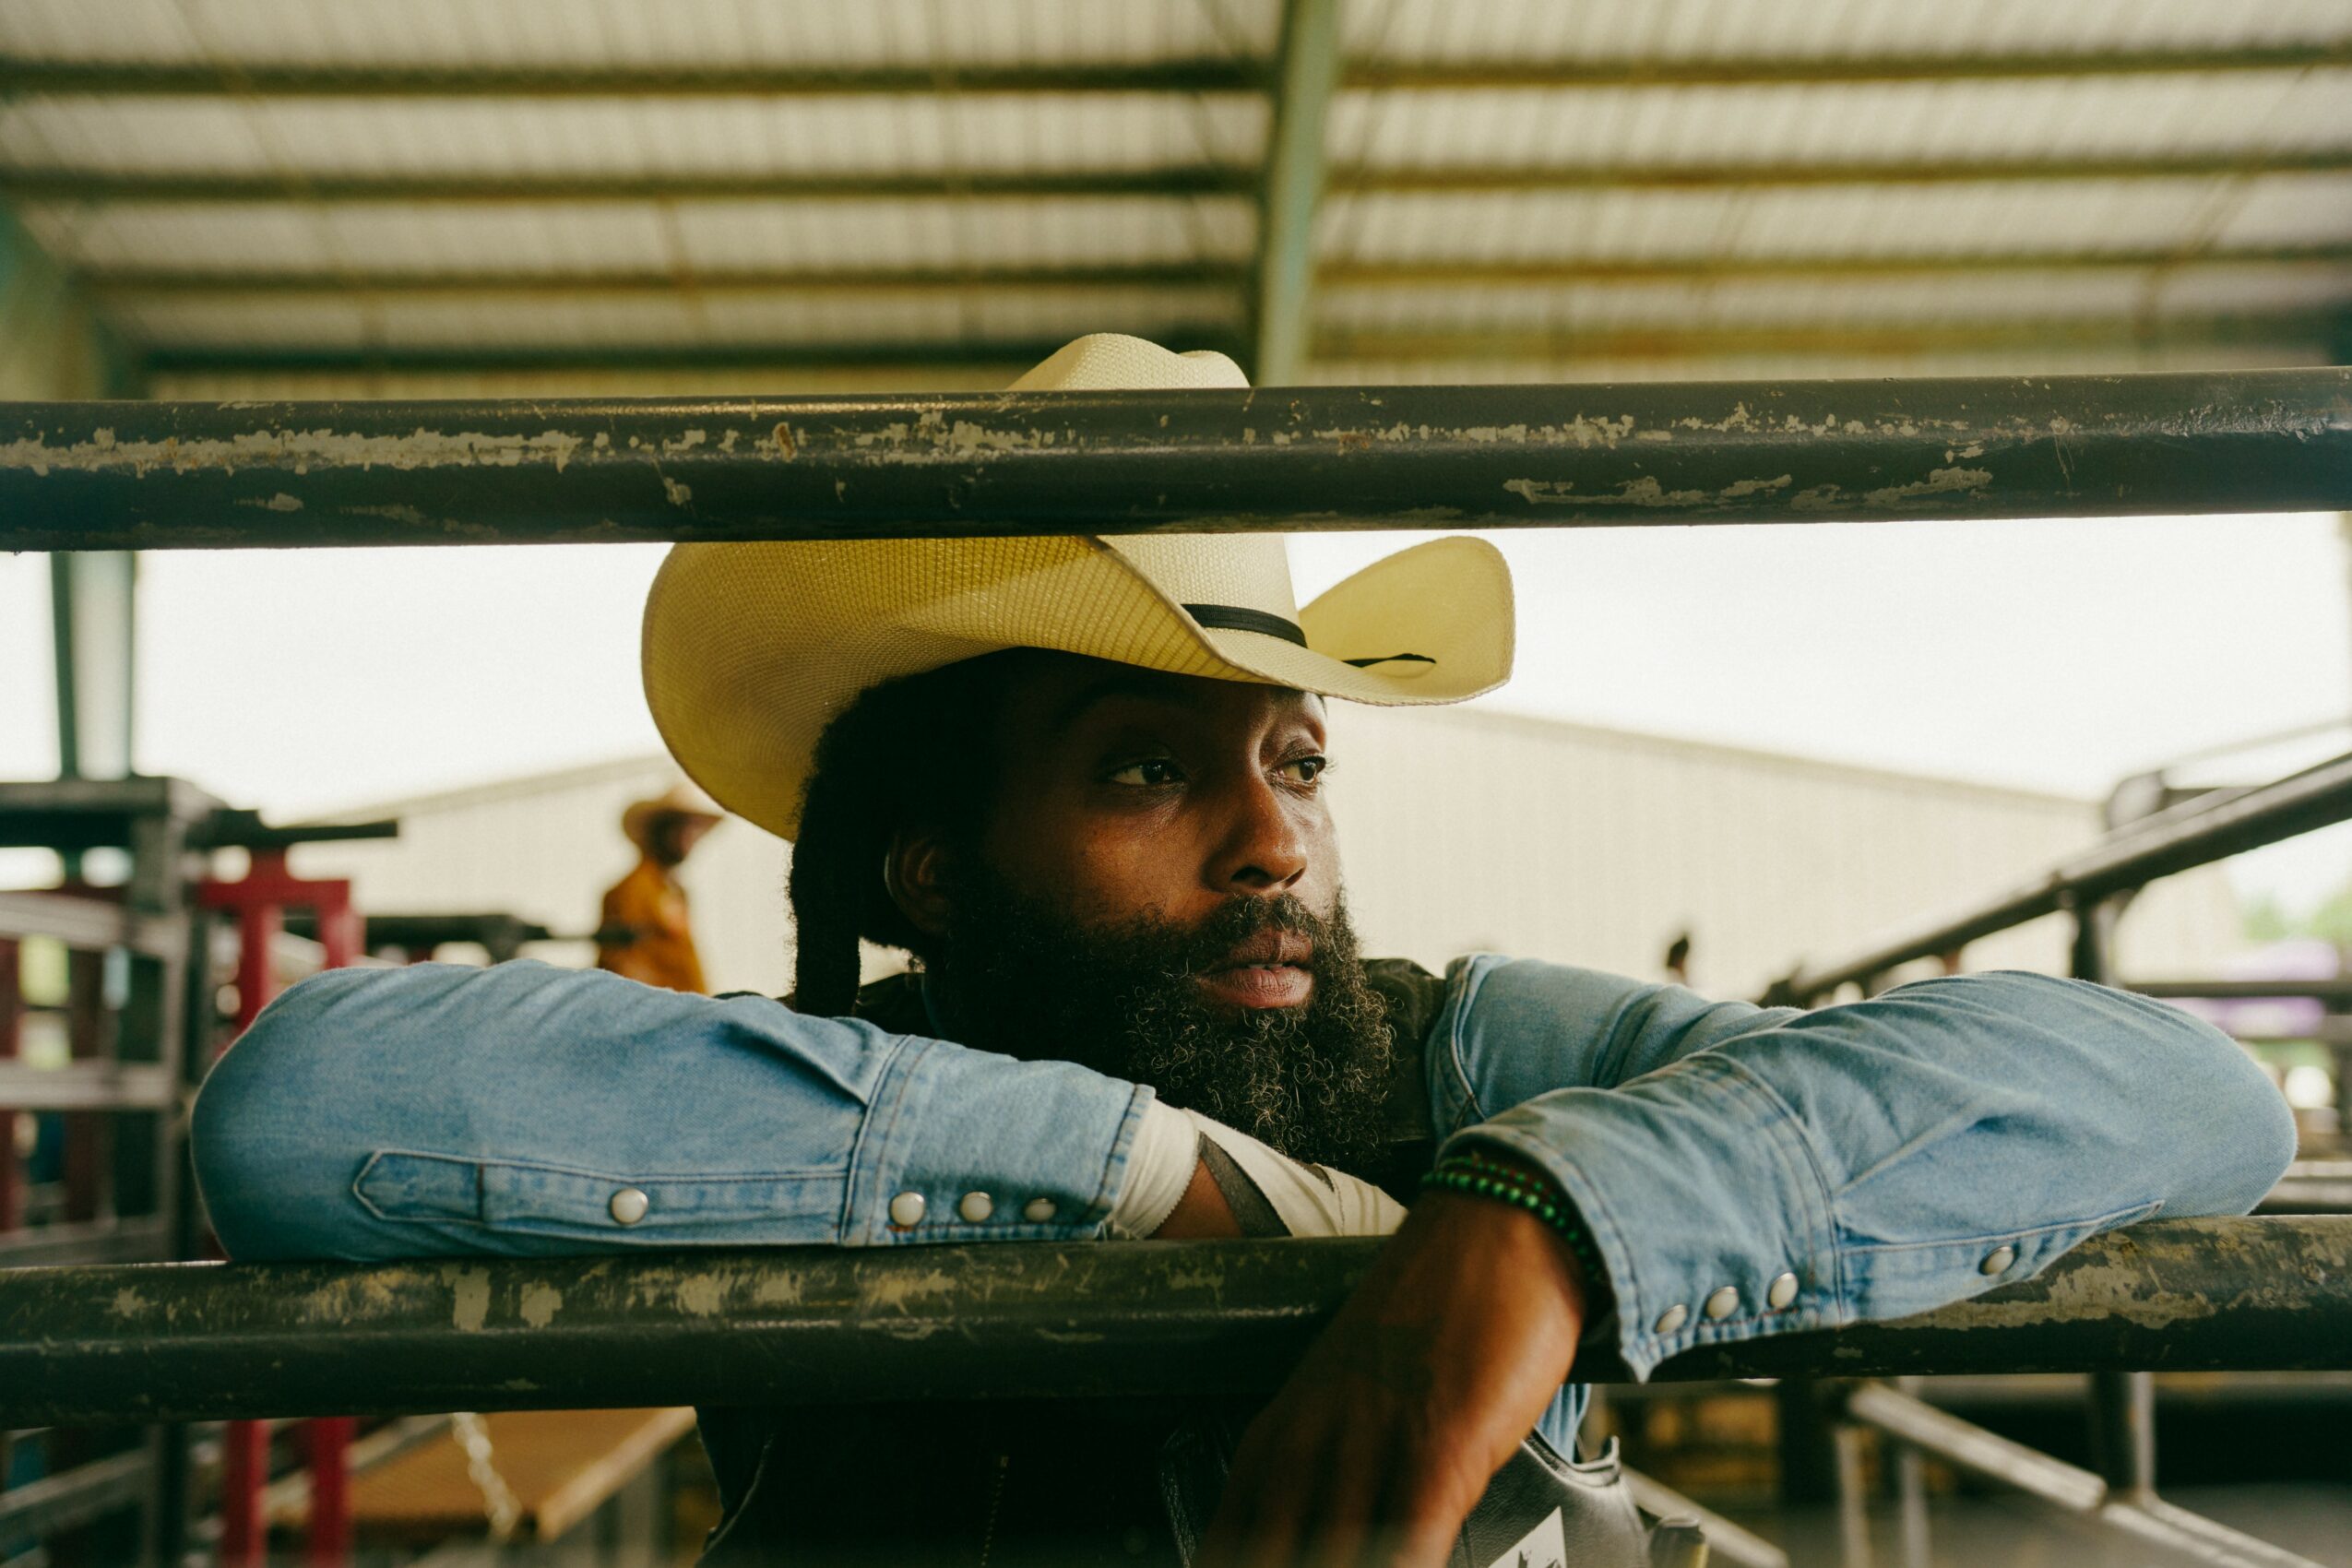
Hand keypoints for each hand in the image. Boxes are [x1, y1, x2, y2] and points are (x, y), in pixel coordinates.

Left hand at [1197, 1190, 1589, 1567]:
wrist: (1500, 1224)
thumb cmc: (1439, 1311)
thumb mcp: (1357, 1399)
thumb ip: (1335, 1471)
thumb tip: (1343, 1541)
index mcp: (1278, 1435)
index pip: (1230, 1545)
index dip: (1241, 1567)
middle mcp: (1309, 1441)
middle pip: (1268, 1556)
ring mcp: (1369, 1441)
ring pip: (1332, 1556)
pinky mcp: (1437, 1442)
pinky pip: (1406, 1540)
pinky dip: (1399, 1567)